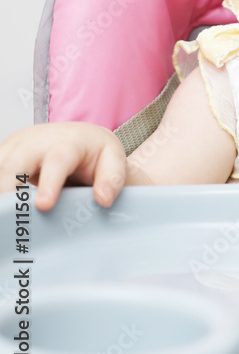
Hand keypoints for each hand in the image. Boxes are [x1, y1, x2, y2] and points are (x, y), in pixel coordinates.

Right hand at [0, 122, 126, 210]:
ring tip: (5, 216)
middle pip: (14, 163)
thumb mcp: (113, 160)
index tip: (44, 206)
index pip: (56, 161)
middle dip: (7, 187)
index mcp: (67, 143)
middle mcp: (36, 141)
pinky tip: (4, 207)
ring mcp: (15, 147)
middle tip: (9, 215)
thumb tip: (104, 200)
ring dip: (0, 188)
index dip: (49, 183)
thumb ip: (111, 179)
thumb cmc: (95, 152)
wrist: (79, 136)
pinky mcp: (3, 155)